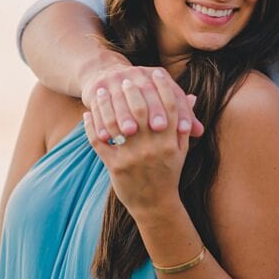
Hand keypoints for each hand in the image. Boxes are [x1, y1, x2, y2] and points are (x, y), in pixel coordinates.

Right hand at [81, 59, 202, 143]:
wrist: (108, 75)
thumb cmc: (144, 97)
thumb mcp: (163, 101)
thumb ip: (181, 115)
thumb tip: (200, 131)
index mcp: (157, 75)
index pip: (172, 93)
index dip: (179, 111)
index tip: (183, 130)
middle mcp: (137, 73)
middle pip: (147, 93)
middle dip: (152, 111)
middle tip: (157, 129)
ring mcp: (115, 78)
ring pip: (122, 99)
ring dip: (125, 115)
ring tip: (130, 132)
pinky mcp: (98, 87)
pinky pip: (100, 105)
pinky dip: (102, 120)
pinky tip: (106, 135)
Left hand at [84, 70, 190, 215]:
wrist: (155, 205)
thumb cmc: (169, 174)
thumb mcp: (181, 150)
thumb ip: (184, 124)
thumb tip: (191, 97)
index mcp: (170, 142)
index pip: (168, 106)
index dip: (162, 86)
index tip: (155, 73)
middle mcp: (152, 148)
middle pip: (141, 109)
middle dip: (133, 90)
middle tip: (126, 79)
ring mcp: (132, 157)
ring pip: (116, 122)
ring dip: (106, 104)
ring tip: (101, 92)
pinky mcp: (115, 167)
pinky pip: (99, 142)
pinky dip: (91, 126)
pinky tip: (87, 114)